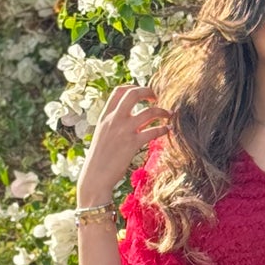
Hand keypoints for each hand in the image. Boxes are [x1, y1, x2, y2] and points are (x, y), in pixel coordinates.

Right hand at [78, 84, 170, 205]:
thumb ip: (113, 124)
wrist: (94, 177)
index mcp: (104, 116)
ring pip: (148, 112)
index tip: (143, 92)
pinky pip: (153, 131)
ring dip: (162, 111)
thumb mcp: (102, 136)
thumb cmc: (99, 160)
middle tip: (157, 97)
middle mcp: (114, 120)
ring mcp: (124, 130)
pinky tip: (167, 131)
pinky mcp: (132, 144)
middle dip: (148, 91)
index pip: (119, 91)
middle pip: (133, 94)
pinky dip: (163, 129)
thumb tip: (130, 118)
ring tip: (169, 114)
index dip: (133, 87)